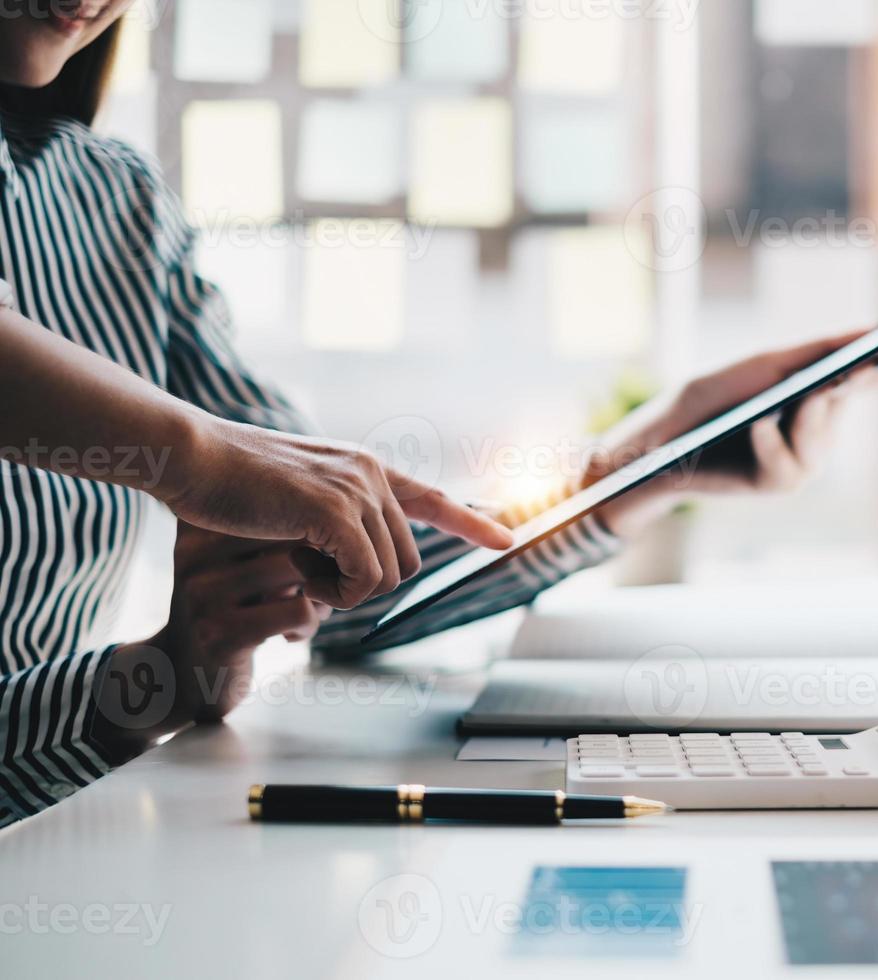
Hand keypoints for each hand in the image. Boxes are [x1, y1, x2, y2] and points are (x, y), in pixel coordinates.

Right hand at [91, 525, 332, 757]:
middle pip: (290, 537)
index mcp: (195, 531)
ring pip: (300, 570)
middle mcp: (193, 558)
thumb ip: (258, 534)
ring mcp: (204, 596)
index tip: (305, 559)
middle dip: (318, 563)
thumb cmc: (223, 611)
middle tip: (316, 589)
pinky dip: (309, 622)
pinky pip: (299, 609)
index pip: (272, 509)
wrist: (179, 679)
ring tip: (308, 611)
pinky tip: (292, 635)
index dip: (304, 533)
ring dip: (318, 595)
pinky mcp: (222, 633)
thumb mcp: (227, 566)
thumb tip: (328, 509)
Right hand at [160, 418, 513, 608]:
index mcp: (364, 468)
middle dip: (364, 584)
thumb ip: (330, 519)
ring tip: (298, 569)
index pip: (431, 498)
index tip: (506, 539)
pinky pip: (364, 578)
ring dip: (344, 592)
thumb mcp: (292, 500)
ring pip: (389, 575)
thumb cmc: (226, 484)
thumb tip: (362, 556)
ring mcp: (356, 490)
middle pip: (407, 559)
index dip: (470, 521)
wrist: (190, 457)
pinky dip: (334, 594)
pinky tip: (299, 577)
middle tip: (310, 575)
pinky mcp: (334, 511)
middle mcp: (370, 474)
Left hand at [595, 326, 877, 535]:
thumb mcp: (767, 365)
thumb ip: (816, 353)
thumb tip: (869, 332)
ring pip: (820, 430)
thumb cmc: (717, 397)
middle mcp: (822, 432)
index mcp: (822, 397)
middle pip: (850, 398)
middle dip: (858, 374)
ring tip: (774, 402)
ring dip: (800, 411)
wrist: (666, 439)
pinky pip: (786, 457)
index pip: (873, 372)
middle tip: (876, 349)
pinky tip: (754, 427)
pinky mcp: (778, 484)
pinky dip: (767, 438)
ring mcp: (804, 462)